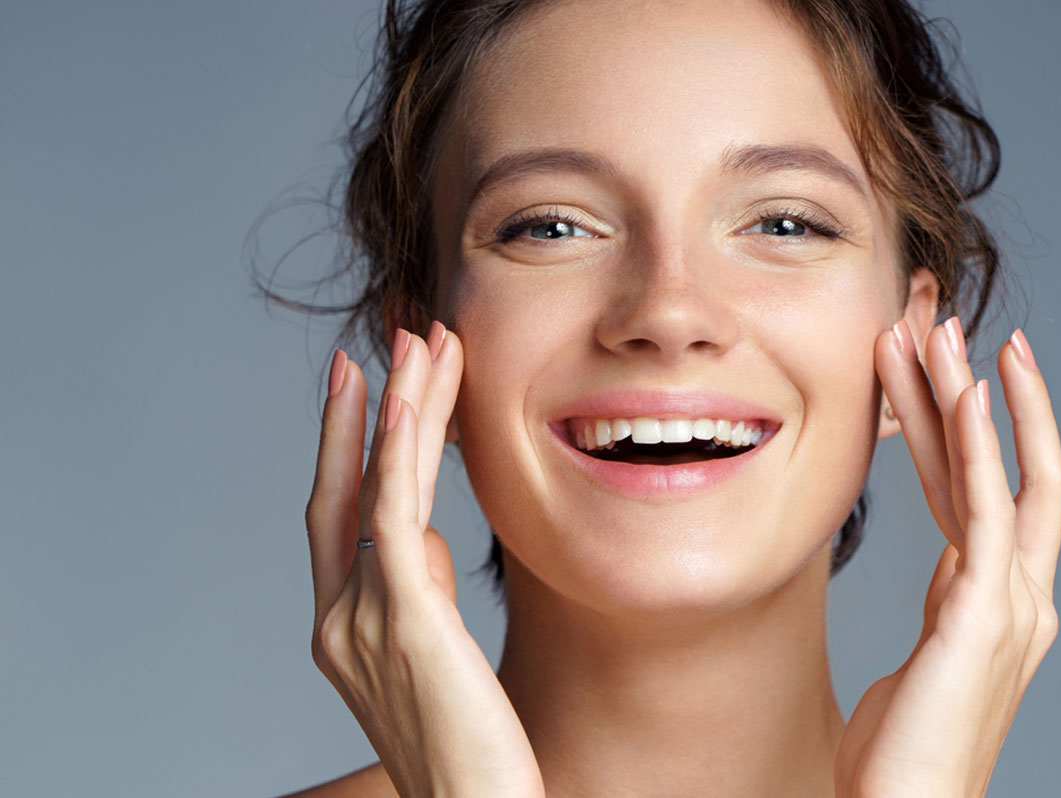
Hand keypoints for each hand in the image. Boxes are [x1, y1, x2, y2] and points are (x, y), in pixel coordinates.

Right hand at [305, 324, 544, 797]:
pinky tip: (407, 400)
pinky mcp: (406, 622)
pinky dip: (395, 453)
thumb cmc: (468, 747)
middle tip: (390, 338)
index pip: (339, 516)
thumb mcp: (433, 658)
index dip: (345, 447)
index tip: (366, 386)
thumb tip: (420, 538)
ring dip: (399, 407)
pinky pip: (393, 519)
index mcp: (342, 627)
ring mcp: (363, 620)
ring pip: (375, 487)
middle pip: (345, 488)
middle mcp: (339, 619)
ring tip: (419, 340)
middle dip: (366, 409)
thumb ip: (415, 595)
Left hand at [834, 318, 1060, 797]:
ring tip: (942, 330)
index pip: (984, 488)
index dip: (967, 426)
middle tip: (941, 321)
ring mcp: (1010, 603)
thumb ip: (943, 607)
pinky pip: (985, 514)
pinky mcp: (986, 618)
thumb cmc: (904, 752)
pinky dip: (981, 448)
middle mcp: (1018, 592)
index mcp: (998, 598)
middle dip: (971, 390)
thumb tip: (942, 571)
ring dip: (969, 395)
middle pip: (1003, 465)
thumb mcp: (926, 658)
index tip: (942, 368)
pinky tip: (966, 394)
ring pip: (999, 472)